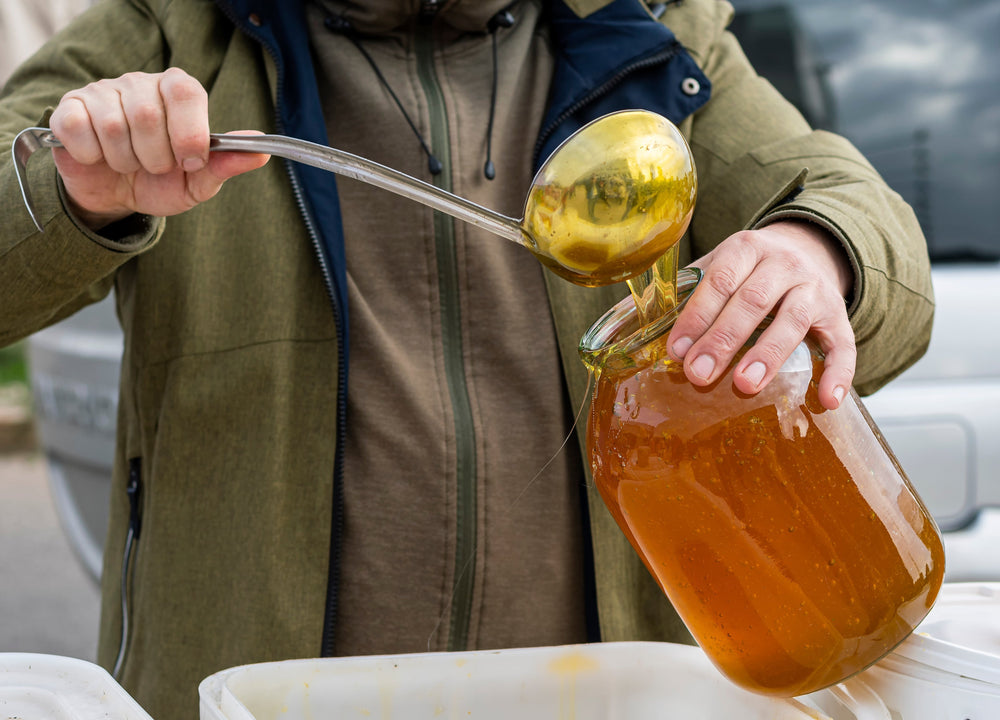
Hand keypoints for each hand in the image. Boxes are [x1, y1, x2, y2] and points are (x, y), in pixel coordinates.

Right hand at [48, 68, 268, 229]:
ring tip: (129, 165)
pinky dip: (93, 156)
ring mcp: (102, 92)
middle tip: (155, 167)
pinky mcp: (70, 108)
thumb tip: (263, 152)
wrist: (117, 198)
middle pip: (147, 113)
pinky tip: (100, 158)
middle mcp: (140, 83)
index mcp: (178, 92)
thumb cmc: (162, 182)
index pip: (185, 93)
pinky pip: (79, 129)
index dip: (188, 134)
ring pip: (113, 125)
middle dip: (155, 157)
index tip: (189, 162)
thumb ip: (227, 164)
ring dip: (125, 160)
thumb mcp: (199, 181)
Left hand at [669, 220, 855, 409]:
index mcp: (746, 249)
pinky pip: (844, 345)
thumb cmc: (746, 271)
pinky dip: (839, 372)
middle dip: (724, 340)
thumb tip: (619, 322)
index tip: (677, 349)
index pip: (721, 280)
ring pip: (794, 320)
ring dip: (769, 355)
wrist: (807, 249)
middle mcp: (785, 264)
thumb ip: (678, 294)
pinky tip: (827, 399)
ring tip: (745, 385)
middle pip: (753, 301)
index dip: (698, 315)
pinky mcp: (839, 317)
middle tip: (700, 374)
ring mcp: (815, 290)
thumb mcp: (714, 268)